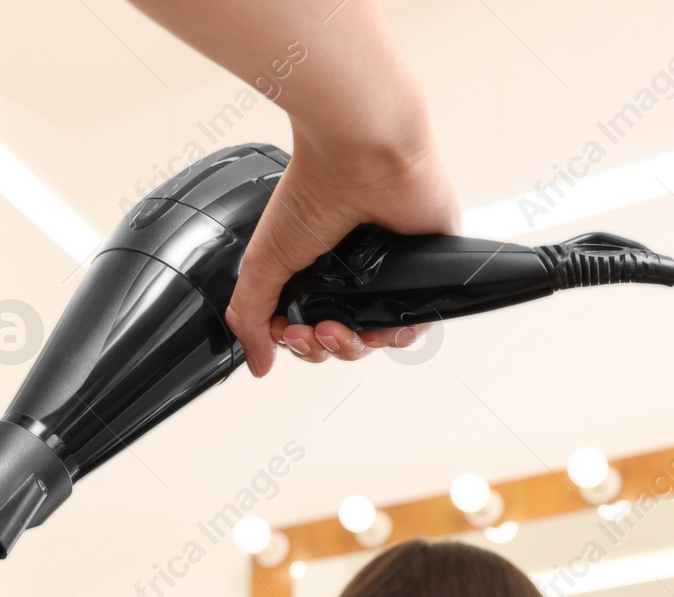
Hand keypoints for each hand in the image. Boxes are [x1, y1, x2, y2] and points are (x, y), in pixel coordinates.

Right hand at [227, 123, 460, 375]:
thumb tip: (258, 363)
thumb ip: (251, 316)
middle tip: (309, 333)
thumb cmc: (313, 190)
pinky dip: (397, 336)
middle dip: (320, 348)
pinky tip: (380, 331)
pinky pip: (415, 323)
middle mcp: (349, 272)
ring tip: (336, 331)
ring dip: (352, 347)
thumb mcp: (263, 262)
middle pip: (339, 338)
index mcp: (313, 268)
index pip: (306, 326)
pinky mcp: (422, 272)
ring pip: (374, 336)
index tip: (287, 333)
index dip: (297, 343)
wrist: (361, 157)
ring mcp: (387, 273)